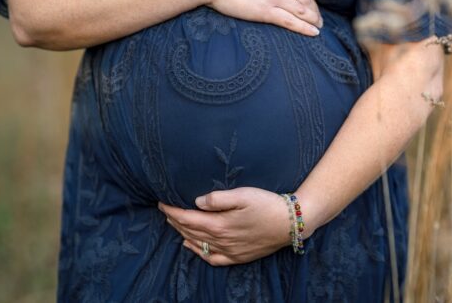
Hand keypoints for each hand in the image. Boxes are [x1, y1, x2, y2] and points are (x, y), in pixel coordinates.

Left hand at [158, 187, 299, 265]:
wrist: (290, 223)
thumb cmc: (267, 204)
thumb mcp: (243, 194)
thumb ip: (218, 198)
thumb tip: (197, 202)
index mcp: (219, 224)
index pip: (187, 218)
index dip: (172, 211)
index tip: (161, 203)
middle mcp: (221, 240)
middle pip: (190, 231)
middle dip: (174, 221)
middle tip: (165, 210)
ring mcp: (229, 251)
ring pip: (198, 244)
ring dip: (183, 234)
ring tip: (174, 224)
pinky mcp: (238, 256)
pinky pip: (212, 258)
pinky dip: (198, 252)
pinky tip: (191, 246)